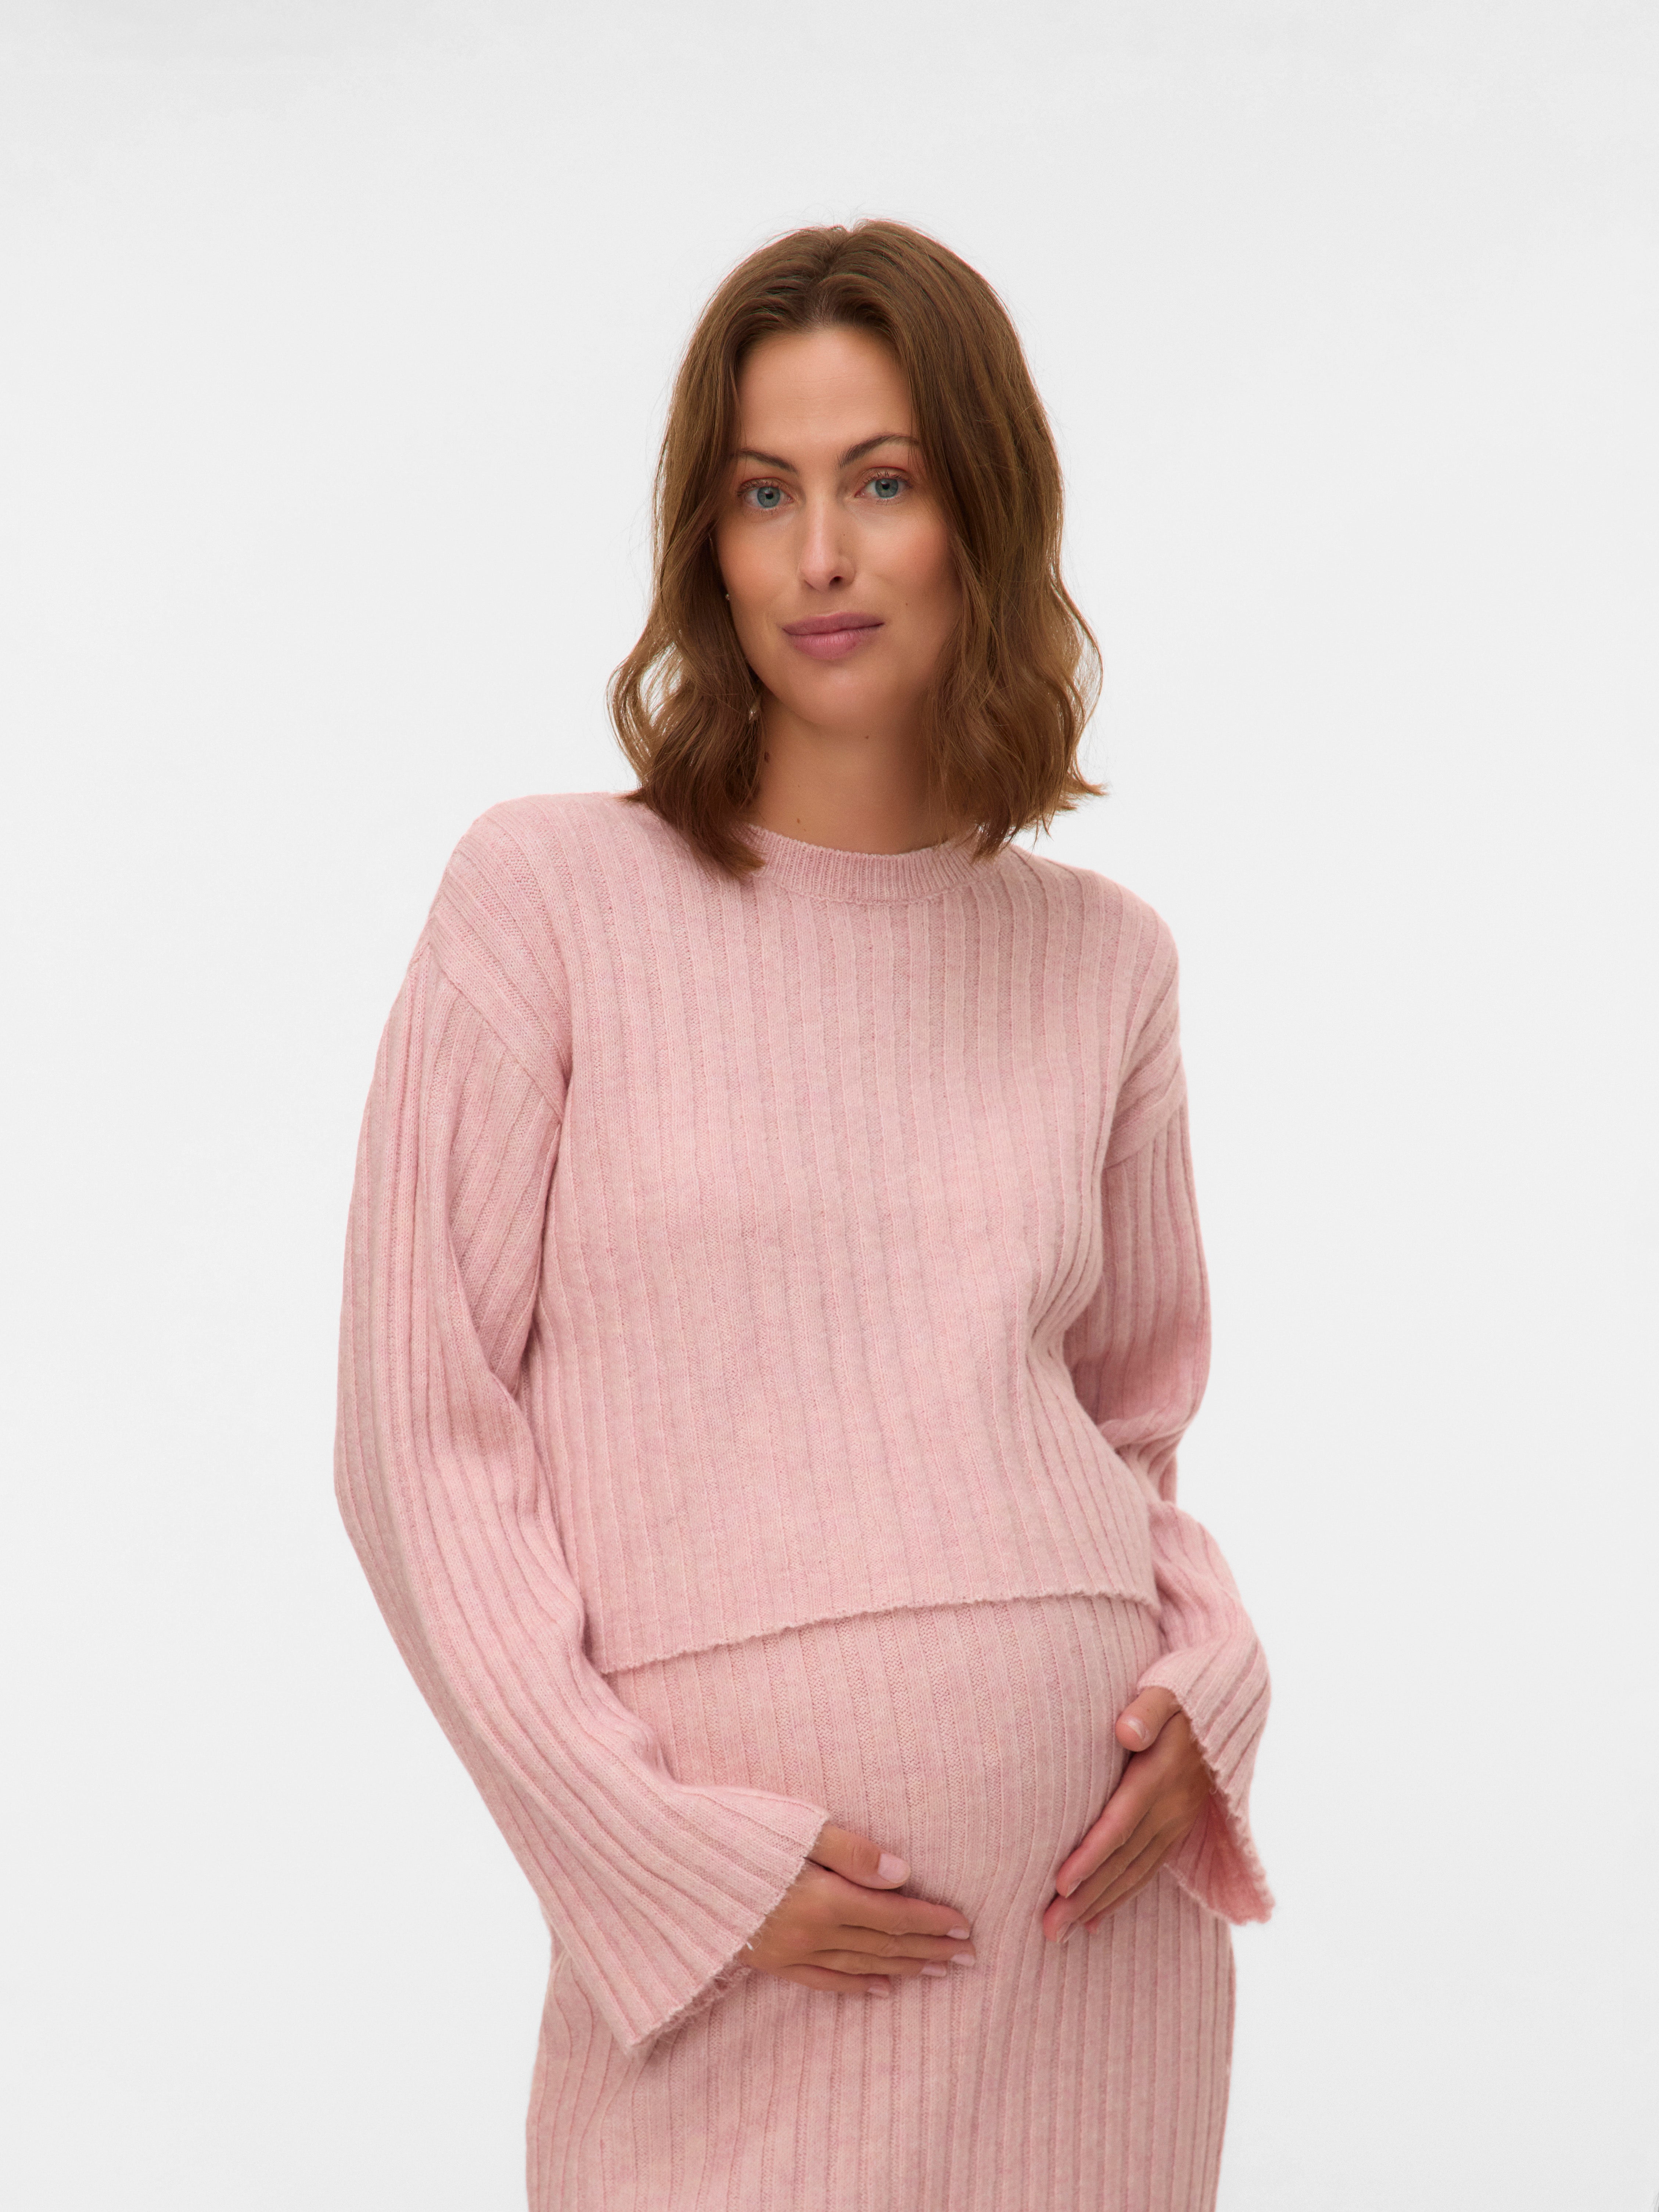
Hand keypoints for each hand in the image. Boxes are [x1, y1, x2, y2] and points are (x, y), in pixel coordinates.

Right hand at [739, 1821, 976, 1996]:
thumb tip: (903, 1873)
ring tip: (937, 1972)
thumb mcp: (796, 1828)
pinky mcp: (767, 1960)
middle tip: (967, 1956)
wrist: (665, 1864)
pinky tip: (878, 1989)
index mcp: (823, 1900)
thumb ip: (851, 1851)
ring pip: (860, 1967)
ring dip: (903, 1969)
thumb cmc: (731, 1832)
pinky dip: (856, 1986)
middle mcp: (810, 1934)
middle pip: (883, 1946)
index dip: (932, 1922)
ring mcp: (788, 1952)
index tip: (966, 1927)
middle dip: (928, 1950)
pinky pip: (823, 1981)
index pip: (893, 1916)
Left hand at [1041, 1688, 1212, 1941]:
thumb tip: (1125, 1731)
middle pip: (1123, 1860)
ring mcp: (1177, 1821)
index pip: (1120, 1825)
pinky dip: (1123, 1895)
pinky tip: (1098, 1919)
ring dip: (1099, 1905)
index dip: (1091, 1856)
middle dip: (1086, 1898)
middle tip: (1049, 1930)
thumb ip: (1147, 1711)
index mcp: (1160, 1777)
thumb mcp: (1167, 1692)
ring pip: (1135, 1872)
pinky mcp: (1179, 1827)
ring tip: (1063, 1934)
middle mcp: (1171, 1808)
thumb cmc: (1183, 1696)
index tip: (1060, 1884)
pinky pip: (1149, 1869)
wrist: (1229, 1709)